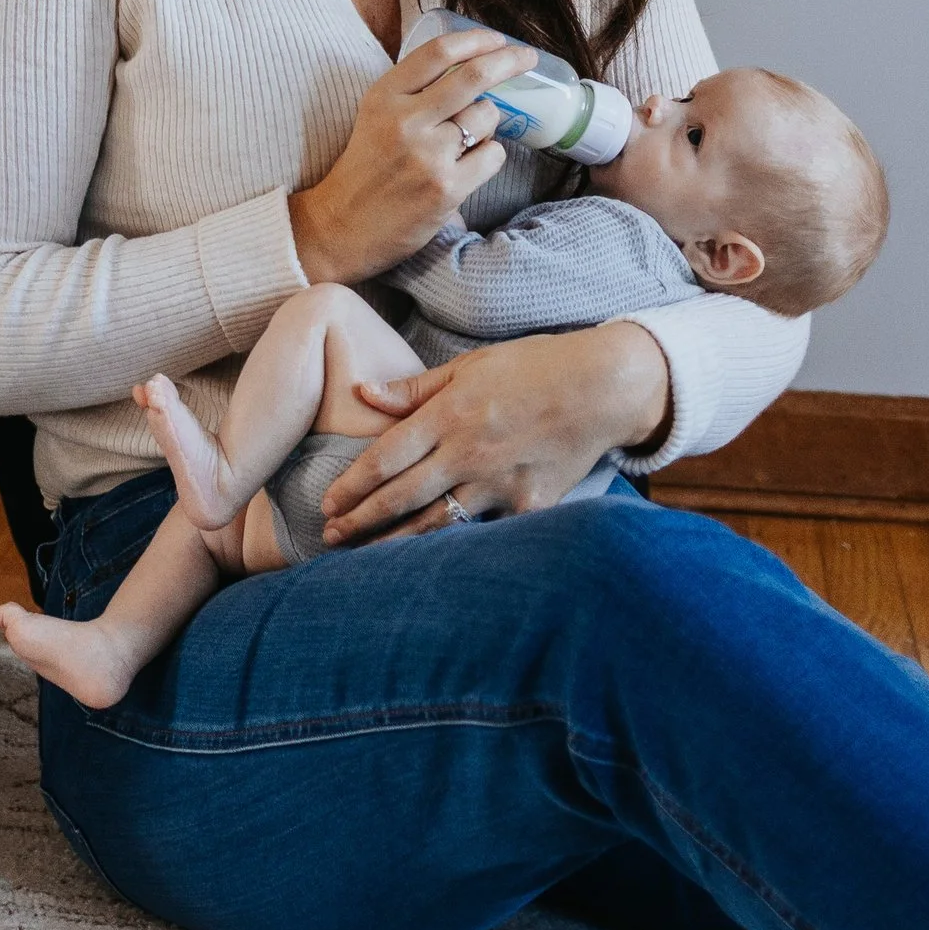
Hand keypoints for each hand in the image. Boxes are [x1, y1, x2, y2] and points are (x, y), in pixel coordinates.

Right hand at [287, 23, 533, 285]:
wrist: (341, 226)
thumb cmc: (365, 168)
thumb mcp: (376, 115)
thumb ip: (413, 91)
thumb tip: (469, 65)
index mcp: (384, 96)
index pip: (438, 52)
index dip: (475, 39)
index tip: (497, 39)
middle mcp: (406, 121)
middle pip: (473, 77)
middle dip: (509, 61)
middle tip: (527, 57)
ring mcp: (428, 156)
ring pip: (487, 117)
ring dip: (488, 123)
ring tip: (467, 139)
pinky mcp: (447, 188)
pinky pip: (493, 156)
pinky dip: (489, 156)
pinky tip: (469, 165)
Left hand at [314, 321, 673, 540]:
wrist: (601, 387)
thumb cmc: (532, 368)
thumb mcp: (470, 366)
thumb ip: (414, 389)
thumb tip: (362, 393)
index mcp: (448, 415)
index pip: (384, 458)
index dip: (351, 486)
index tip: (327, 505)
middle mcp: (468, 452)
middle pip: (401, 497)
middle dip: (361, 521)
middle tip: (330, 538)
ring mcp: (499, 483)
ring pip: (436, 523)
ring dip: (396, 542)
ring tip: (365, 558)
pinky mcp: (529, 504)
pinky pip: (485, 530)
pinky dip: (457, 546)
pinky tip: (431, 563)